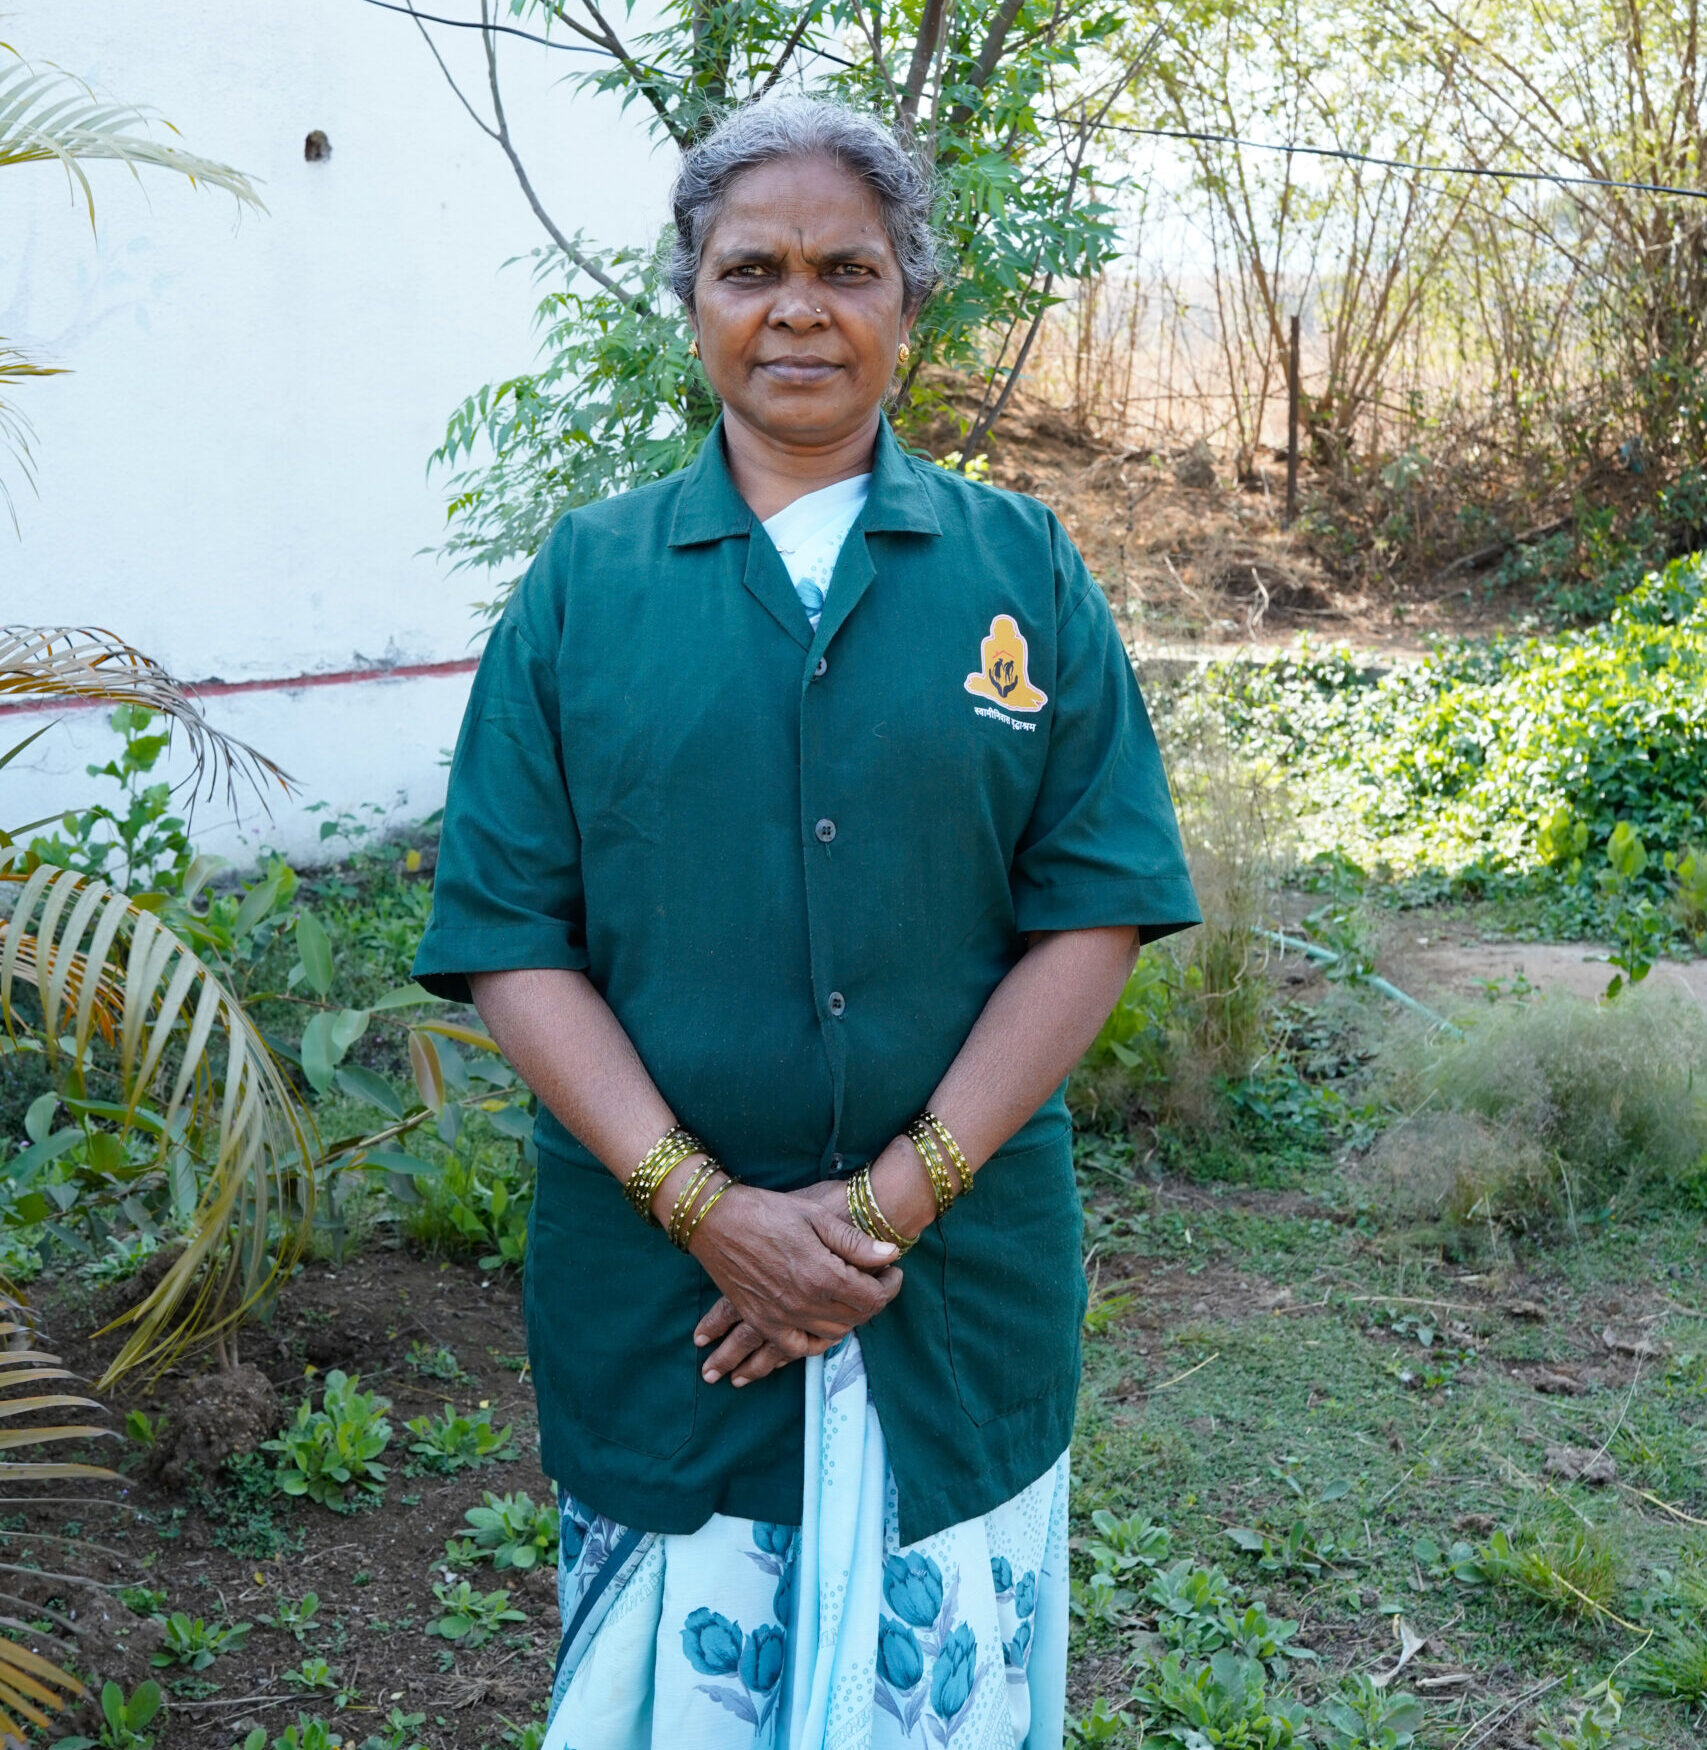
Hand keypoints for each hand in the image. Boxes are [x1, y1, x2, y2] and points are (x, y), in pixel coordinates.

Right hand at [689, 1179, 902, 1385]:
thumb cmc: (768, 1211)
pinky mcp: (761, 1321)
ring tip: (852, 1300)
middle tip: (876, 1282)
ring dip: (849, 1320)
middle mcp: (804, 1303)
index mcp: (822, 1275)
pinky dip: (813, 1343)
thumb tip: (890, 1256)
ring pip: (830, 1334)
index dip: (891, 1285)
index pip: (873, 1297)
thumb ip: (854, 1242)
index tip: (893, 1271)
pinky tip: (821, 1330)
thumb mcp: (816, 1217)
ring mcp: (781, 1317)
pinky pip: (795, 1348)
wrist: (716, 1220)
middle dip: (874, 1302)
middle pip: (855, 1318)